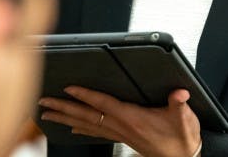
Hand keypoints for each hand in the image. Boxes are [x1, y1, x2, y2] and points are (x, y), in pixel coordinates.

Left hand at [39, 86, 201, 156]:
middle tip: (44, 102)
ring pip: (86, 124)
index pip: (103, 104)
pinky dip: (81, 128)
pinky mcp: (121, 137)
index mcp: (132, 119)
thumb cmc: (181, 139)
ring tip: (47, 113)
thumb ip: (179, 104)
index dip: (85, 95)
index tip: (69, 88)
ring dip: (65, 117)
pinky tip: (71, 128)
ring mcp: (119, 133)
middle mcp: (121, 127)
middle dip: (63, 108)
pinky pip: (95, 132)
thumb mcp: (184, 119)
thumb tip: (180, 92)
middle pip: (86, 115)